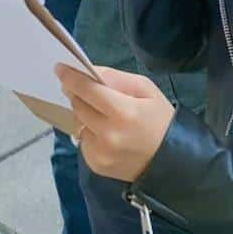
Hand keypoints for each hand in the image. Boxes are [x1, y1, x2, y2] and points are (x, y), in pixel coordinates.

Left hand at [56, 64, 175, 182]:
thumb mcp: (146, 89)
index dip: (71, 77)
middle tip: (80, 86)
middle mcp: (108, 135)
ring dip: (84, 113)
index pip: (87, 90)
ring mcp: (100, 153)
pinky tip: (105, 131)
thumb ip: (116, 78)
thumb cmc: (161, 119)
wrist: (173, 161)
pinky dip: (88, 131)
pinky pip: (83, 140)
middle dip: (76, 93)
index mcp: (123, 112)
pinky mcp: (96, 165)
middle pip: (78, 105)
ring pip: (78, 123)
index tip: (59, 68)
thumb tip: (90, 72)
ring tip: (101, 111)